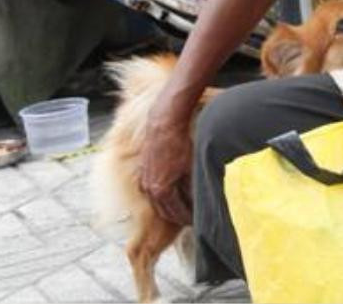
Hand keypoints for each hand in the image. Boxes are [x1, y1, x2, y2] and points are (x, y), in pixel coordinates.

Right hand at [137, 110, 194, 225]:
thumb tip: (199, 201)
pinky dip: (163, 195)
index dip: (188, 218)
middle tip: (191, 217)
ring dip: (170, 206)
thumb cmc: (178, 143)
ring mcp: (144, 180)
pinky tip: (172, 192)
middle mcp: (149, 189)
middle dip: (178, 215)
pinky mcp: (143, 171)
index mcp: (161, 191)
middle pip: (165, 211)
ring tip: (183, 206)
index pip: (176, 213)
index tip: (197, 220)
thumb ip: (192, 189)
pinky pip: (153, 190)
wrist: (164, 123)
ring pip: (158, 202)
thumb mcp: (191, 169)